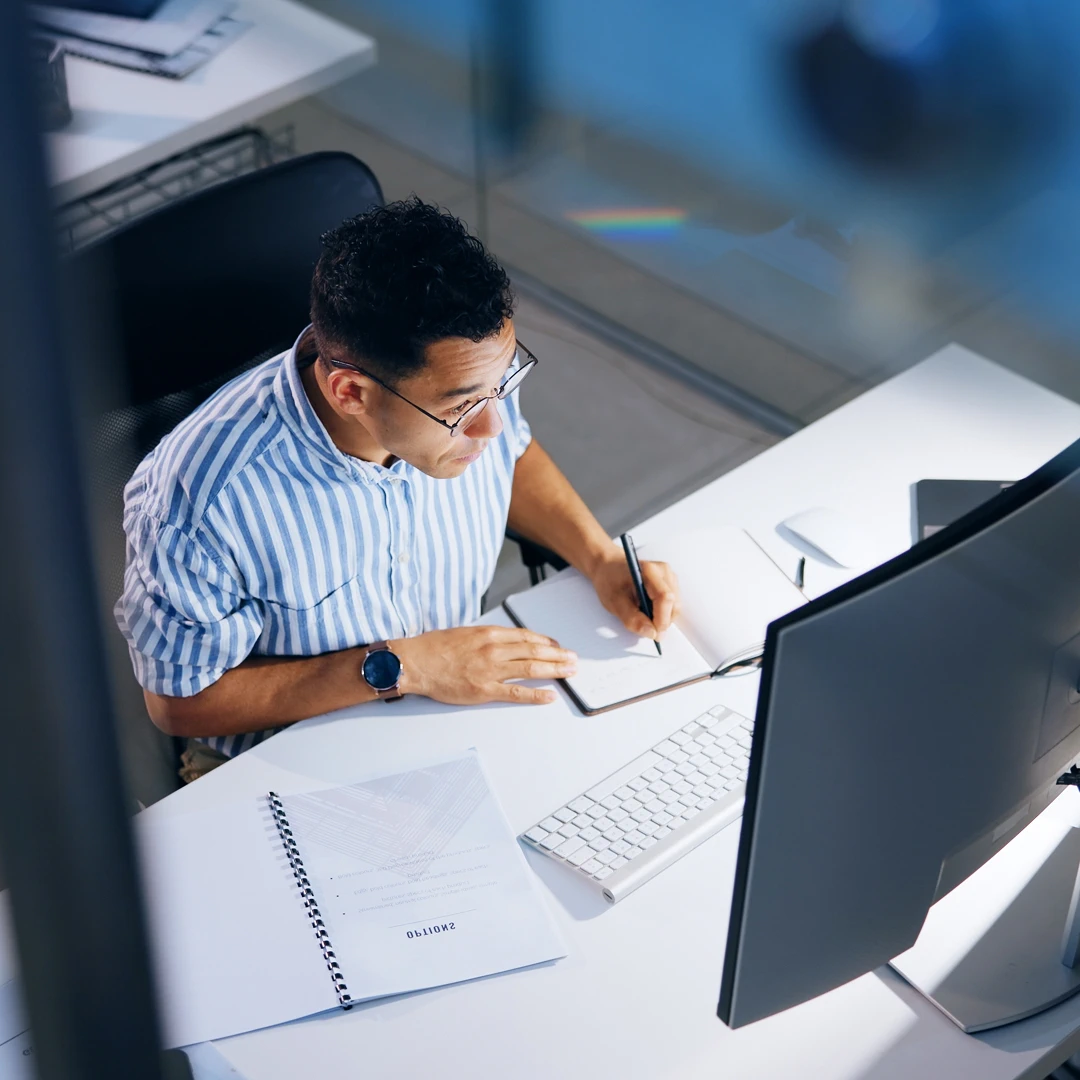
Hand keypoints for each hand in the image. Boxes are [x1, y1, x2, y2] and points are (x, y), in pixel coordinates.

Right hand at [392, 626, 576, 704]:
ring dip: (554, 670)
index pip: (526, 636)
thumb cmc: (435, 647)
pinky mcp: (484, 690)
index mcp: (489, 633)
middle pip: (534, 651)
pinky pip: (516, 693)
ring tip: (570, 672)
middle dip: (558, 656)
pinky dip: (536, 695)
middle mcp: (494, 649)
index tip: (557, 646)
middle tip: (573, 659)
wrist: (416, 662)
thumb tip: (505, 641)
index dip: (546, 642)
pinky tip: (550, 696)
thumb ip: (487, 637)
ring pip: (531, 669)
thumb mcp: (465, 633)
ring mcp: (491, 670)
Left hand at [589, 550, 680, 640]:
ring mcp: (669, 576)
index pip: (665, 598)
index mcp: (649, 571)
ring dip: (663, 618)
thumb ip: (632, 619)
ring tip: (643, 615)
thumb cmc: (610, 581)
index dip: (662, 619)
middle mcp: (664, 571)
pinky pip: (674, 605)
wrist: (609, 568)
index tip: (653, 633)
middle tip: (646, 628)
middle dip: (663, 621)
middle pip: (674, 604)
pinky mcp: (671, 583)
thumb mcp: (615, 602)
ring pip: (675, 606)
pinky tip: (648, 610)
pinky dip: (663, 613)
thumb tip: (651, 632)